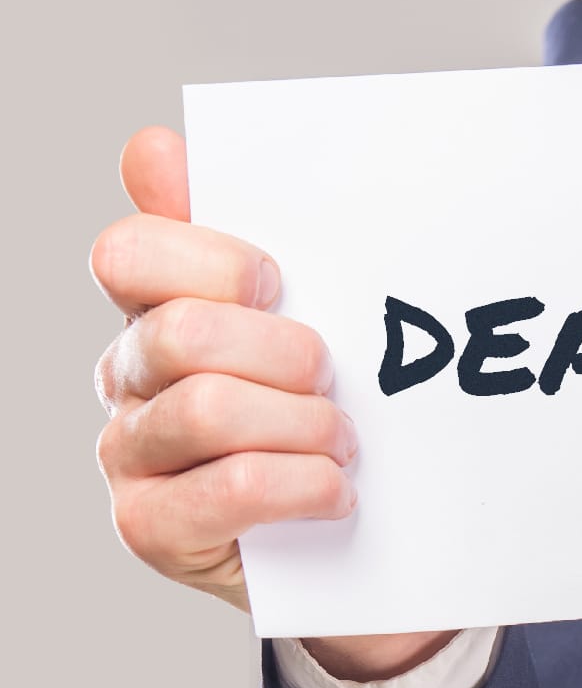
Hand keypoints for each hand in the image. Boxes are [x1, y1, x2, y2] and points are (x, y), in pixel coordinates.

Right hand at [91, 126, 451, 681]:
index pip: (129, 253)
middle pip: (181, 334)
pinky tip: (335, 492)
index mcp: (151, 308)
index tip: (282, 284)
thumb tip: (155, 147)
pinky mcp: (151, 529)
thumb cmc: (325, 408)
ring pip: (206, 411)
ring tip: (342, 442)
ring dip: (302, 426)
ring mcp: (129, 456)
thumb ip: (245, 234)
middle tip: (335, 378)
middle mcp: (125, 377)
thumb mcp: (309, 317)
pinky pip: (226, 489)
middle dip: (284, 354)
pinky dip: (298, 486)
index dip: (215, 261)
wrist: (350, 540)